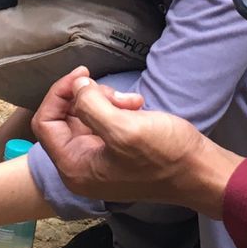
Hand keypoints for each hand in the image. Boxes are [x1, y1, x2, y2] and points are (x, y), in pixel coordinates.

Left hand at [32, 69, 241, 215]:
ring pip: (85, 116)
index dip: (60, 93)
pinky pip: (104, 122)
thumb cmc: (165, 155)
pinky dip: (117, 108)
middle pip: (64, 117)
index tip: (84, 75)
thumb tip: (77, 88)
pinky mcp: (115, 153)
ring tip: (132, 101)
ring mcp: (98, 161)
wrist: (200, 172)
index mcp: (74, 167)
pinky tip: (137, 106)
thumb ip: (90, 105)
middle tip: (117, 94)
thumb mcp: (124, 128)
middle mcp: (80, 167)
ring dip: (106, 100)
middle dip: (89, 97)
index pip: (45, 122)